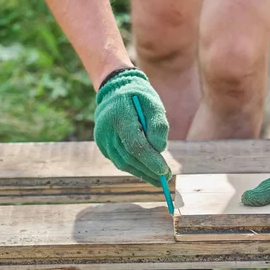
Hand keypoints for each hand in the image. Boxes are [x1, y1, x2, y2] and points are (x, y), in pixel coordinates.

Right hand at [94, 68, 170, 185]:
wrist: (114, 90)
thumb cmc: (139, 96)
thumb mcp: (153, 103)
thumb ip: (158, 124)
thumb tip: (160, 149)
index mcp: (119, 116)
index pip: (135, 144)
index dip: (150, 160)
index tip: (164, 171)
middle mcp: (106, 130)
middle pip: (129, 157)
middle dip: (149, 170)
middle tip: (166, 178)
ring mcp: (102, 139)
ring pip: (123, 163)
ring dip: (143, 173)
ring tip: (159, 179)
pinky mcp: (103, 146)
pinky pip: (119, 161)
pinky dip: (134, 168)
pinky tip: (147, 172)